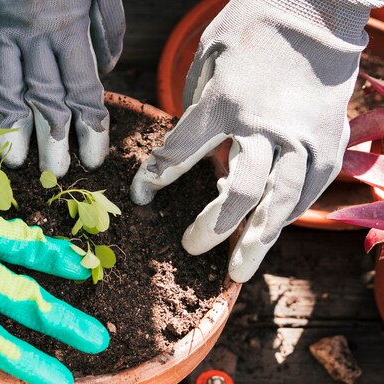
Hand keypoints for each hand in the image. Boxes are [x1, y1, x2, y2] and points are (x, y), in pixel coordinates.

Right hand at [0, 0, 124, 175]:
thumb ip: (107, 29)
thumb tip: (107, 71)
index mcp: (69, 29)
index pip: (84, 92)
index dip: (89, 130)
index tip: (93, 159)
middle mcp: (34, 38)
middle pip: (46, 101)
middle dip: (53, 142)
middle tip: (55, 174)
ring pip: (6, 91)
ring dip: (12, 130)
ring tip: (16, 162)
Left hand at [131, 0, 375, 281]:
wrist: (320, 6)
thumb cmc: (255, 28)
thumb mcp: (209, 56)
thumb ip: (196, 105)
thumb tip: (184, 148)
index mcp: (225, 102)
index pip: (180, 152)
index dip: (156, 177)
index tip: (141, 194)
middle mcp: (265, 127)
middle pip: (239, 191)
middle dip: (213, 226)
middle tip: (190, 247)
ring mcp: (302, 137)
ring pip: (280, 202)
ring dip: (257, 239)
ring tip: (238, 269)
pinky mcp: (328, 142)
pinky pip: (306, 191)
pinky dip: (285, 215)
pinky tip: (267, 232)